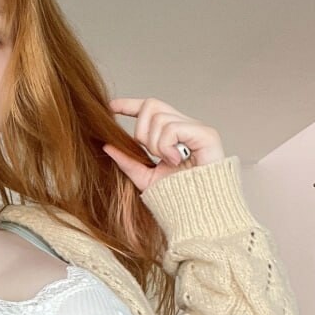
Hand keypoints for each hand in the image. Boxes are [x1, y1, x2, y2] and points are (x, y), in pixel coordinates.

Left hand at [103, 98, 224, 192]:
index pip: (149, 108)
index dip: (129, 105)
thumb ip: (127, 162)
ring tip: (169, 162)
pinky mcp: (206, 134)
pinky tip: (176, 161)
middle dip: (141, 131)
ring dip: (155, 145)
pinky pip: (172, 129)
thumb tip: (108, 145)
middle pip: (151, 105)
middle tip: (152, 154)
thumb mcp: (145, 179)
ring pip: (159, 118)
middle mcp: (184, 126)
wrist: (198, 210)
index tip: (111, 106)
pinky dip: (166, 147)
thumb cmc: (177, 196)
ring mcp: (196, 128)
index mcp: (170, 134)